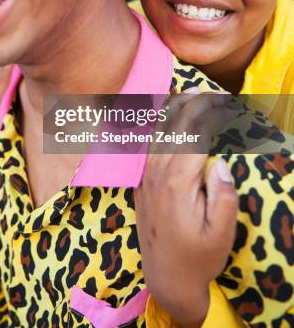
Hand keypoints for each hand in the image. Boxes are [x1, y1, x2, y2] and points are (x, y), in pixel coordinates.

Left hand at [134, 92, 238, 326]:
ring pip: (159, 132)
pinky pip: (148, 145)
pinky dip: (158, 125)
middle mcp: (158, 173)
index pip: (196, 135)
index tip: (229, 102)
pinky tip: (165, 116)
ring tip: (192, 92)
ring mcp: (146, 176)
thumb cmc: (198, 257)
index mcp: (178, 182)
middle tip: (215, 92)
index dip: (213, 114)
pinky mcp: (142, 182)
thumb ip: (223, 198)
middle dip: (197, 105)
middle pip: (177, 127)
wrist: (166, 278)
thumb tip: (222, 164)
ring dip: (176, 109)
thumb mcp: (220, 235)